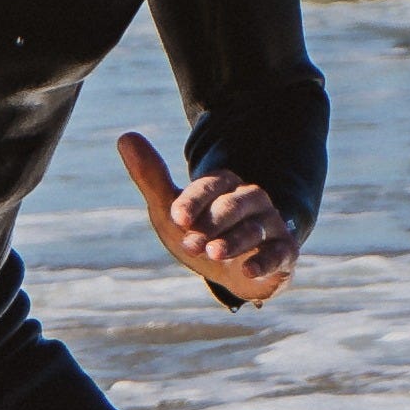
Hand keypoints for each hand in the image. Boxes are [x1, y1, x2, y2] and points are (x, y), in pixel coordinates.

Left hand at [115, 133, 294, 302]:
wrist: (232, 273)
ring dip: (234, 241)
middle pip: (234, 205)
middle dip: (212, 223)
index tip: (176, 217)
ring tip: (212, 254)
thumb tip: (125, 137)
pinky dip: (265, 261)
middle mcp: (251, 200)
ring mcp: (269, 225)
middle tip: (190, 244)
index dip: (193, 201)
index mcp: (224, 185)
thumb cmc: (200, 233)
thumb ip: (151, 177)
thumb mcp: (171, 211)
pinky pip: (279, 253)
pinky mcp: (284, 253)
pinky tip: (247, 270)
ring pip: (254, 229)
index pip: (209, 186)